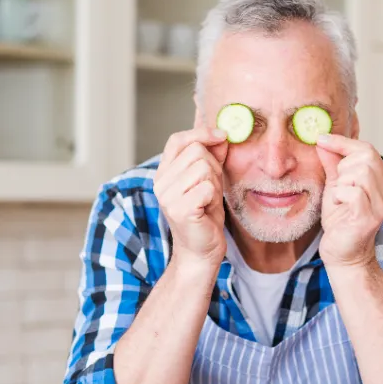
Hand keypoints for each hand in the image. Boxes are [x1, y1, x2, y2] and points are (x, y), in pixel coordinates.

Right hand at [153, 122, 228, 269]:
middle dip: (214, 167)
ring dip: (215, 184)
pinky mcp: (179, 209)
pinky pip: (207, 188)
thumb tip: (222, 135)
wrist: (202, 249)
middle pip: (196, 151)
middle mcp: (160, 182)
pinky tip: (207, 210)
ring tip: (208, 200)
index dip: (201, 133)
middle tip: (212, 189)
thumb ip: (213, 157)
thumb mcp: (211, 179)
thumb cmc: (206, 214)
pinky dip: (214, 197)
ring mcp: (167, 196)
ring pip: (203, 168)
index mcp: (164, 172)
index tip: (222, 136)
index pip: (177, 140)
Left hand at [315, 134, 382, 268]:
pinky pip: (352, 193)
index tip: (321, 139)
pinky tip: (339, 207)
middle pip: (366, 158)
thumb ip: (332, 164)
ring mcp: (381, 205)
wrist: (342, 254)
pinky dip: (339, 197)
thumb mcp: (334, 186)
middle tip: (337, 184)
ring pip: (360, 173)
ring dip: (340, 184)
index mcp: (382, 180)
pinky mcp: (370, 217)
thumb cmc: (340, 221)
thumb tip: (323, 140)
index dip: (343, 142)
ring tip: (339, 199)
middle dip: (343, 166)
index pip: (368, 150)